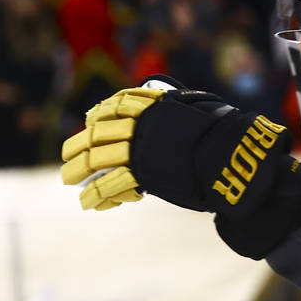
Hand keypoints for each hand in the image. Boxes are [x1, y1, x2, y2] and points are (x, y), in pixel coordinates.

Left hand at [61, 80, 300, 257]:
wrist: (235, 156)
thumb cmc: (221, 135)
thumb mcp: (196, 110)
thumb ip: (174, 109)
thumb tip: (163, 98)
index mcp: (154, 108)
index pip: (118, 105)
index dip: (100, 114)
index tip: (88, 121)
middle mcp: (142, 127)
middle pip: (99, 134)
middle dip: (78, 145)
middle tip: (66, 155)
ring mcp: (141, 151)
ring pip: (98, 159)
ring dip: (79, 170)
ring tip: (68, 179)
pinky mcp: (143, 174)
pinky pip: (112, 185)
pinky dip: (99, 195)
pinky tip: (90, 203)